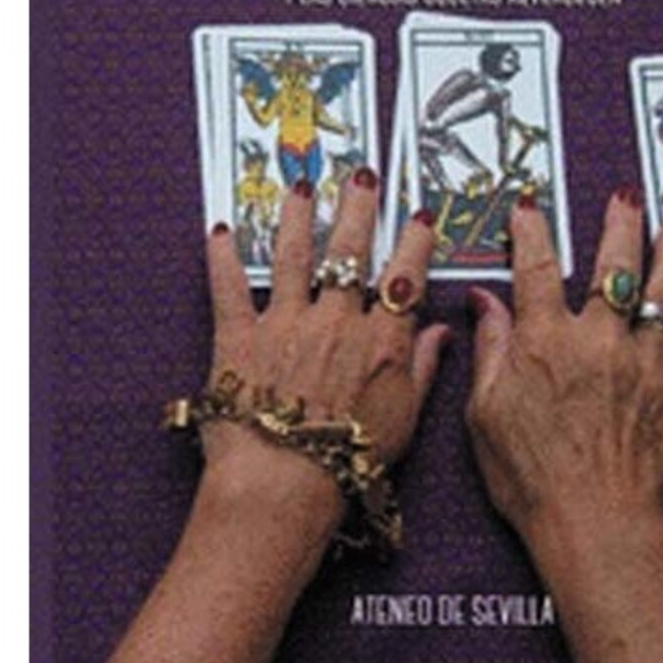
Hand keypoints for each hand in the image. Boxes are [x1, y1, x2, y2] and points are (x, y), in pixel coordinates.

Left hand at [201, 170, 450, 504]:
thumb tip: (441, 333)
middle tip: (361, 175)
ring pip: (293, 256)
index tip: (420, 216)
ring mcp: (285, 324)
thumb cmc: (347, 465)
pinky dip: (222, 258)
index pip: (405, 276)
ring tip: (300, 185)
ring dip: (297, 216)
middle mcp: (335, 321)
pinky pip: (228, 288)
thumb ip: (423, 370)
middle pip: (349, 251)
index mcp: (380, 341)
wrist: (282, 487)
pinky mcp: (238, 338)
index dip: (415, 242)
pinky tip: (221, 231)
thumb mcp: (405, 421)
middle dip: (358, 207)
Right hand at [465, 189, 662, 662]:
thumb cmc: (531, 479)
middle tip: (627, 195)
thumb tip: (483, 300)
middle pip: (614, 266)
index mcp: (546, 342)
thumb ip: (490, 349)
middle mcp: (600, 341)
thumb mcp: (485, 414)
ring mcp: (646, 365)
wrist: (593, 528)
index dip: (531, 232)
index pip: (536, 268)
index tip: (530, 207)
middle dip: (620, 224)